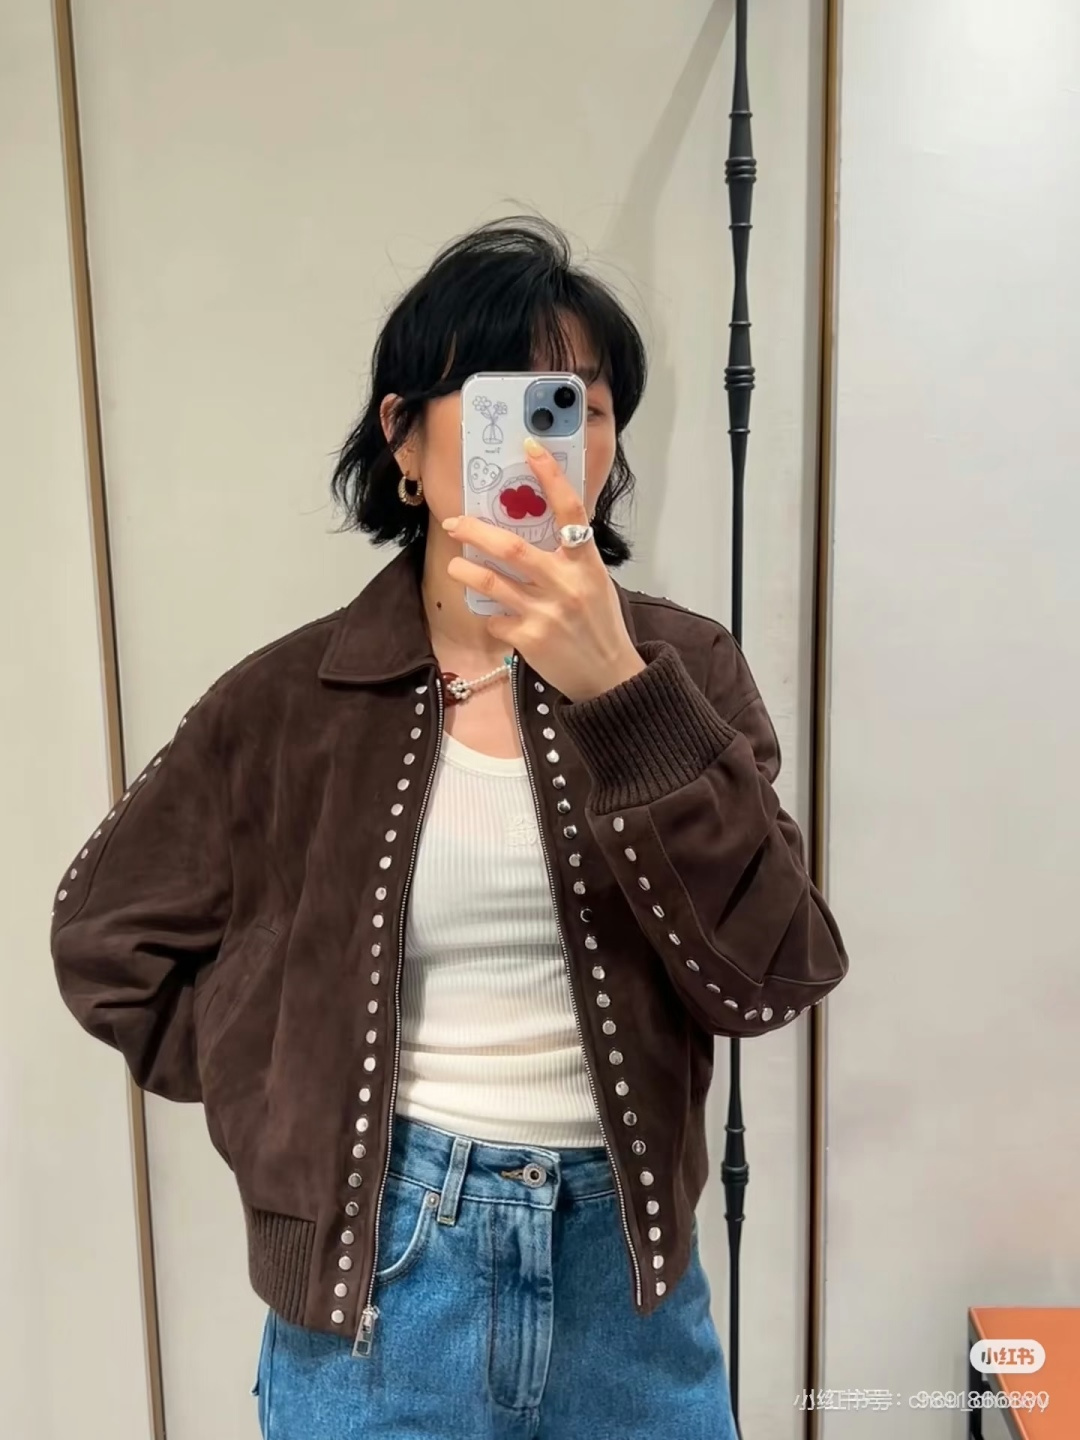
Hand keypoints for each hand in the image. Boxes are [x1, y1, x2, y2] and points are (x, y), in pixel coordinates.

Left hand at [444, 440, 645, 702]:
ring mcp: (546, 613)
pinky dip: (491, 616)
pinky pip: (496, 619)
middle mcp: (566, 584)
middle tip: (454, 522)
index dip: (549, 475)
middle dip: (476, 531)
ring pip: (491, 582)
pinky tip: (496, 617)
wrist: (610, 676)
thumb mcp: (595, 583)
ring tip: (456, 564)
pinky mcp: (529, 640)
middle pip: (512, 548)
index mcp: (586, 563)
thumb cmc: (600, 625)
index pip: (569, 510)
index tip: (530, 447)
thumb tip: (534, 528)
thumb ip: (568, 558)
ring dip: (466, 570)